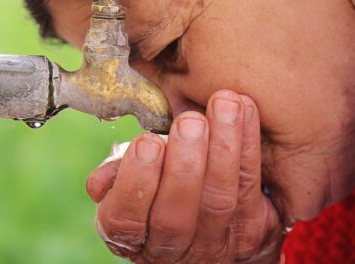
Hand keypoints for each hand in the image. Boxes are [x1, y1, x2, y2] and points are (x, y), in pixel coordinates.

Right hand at [86, 90, 285, 262]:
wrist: (216, 233)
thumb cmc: (161, 194)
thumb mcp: (132, 194)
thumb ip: (117, 180)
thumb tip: (99, 182)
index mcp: (135, 237)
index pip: (125, 221)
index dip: (135, 183)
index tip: (147, 142)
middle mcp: (174, 248)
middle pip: (176, 216)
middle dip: (183, 166)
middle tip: (189, 123)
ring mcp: (217, 242)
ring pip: (219, 199)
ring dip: (223, 148)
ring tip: (223, 105)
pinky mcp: (255, 229)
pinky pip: (251, 184)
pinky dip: (248, 143)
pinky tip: (244, 108)